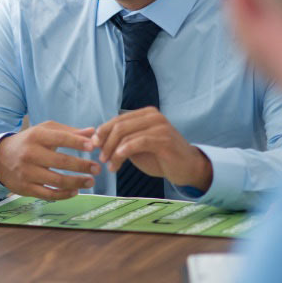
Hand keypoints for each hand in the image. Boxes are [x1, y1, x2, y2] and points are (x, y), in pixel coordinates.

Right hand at [0, 121, 99, 199]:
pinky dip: (64, 194)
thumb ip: (68, 132)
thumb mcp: (44, 131)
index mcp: (36, 136)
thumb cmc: (29, 142)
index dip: (77, 142)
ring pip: (57, 180)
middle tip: (97, 168)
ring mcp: (27, 172)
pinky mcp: (26, 188)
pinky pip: (49, 194)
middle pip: (61, 161)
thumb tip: (93, 133)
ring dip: (77, 182)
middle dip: (82, 165)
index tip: (93, 146)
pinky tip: (75, 191)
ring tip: (90, 181)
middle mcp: (30, 154)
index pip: (60, 138)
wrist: (0, 158)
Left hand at [92, 106, 212, 190]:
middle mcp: (153, 116)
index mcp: (145, 114)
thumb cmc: (161, 158)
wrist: (188, 169)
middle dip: (105, 142)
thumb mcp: (137, 147)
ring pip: (125, 134)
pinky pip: (136, 143)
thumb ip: (121, 140)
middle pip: (119, 125)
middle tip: (101, 158)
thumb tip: (96, 140)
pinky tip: (117, 162)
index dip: (102, 132)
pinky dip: (123, 152)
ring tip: (110, 165)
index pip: (117, 119)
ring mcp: (159, 126)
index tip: (93, 146)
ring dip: (113, 151)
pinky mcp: (163, 139)